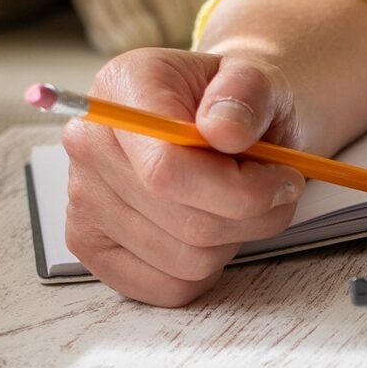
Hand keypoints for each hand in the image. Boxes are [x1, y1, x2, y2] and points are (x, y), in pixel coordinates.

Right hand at [60, 48, 305, 306]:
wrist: (226, 121)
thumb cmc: (239, 105)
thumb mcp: (258, 80)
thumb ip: (247, 93)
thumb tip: (222, 130)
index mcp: (123, 90)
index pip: (167, 171)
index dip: (240, 190)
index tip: (283, 177)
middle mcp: (88, 143)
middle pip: (185, 222)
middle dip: (253, 215)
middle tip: (276, 188)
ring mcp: (82, 199)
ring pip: (186, 260)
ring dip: (236, 239)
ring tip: (240, 203)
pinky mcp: (90, 245)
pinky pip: (168, 287)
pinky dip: (210, 269)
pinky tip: (214, 230)